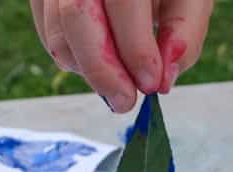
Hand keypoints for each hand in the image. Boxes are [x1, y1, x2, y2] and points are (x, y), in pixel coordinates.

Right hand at [31, 0, 213, 111]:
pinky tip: (102, 61)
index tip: (151, 82)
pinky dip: (74, 59)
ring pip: (57, 31)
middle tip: (125, 100)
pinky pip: (48, 34)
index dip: (135, 47)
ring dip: (87, 69)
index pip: (122, 0)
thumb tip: (164, 79)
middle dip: (101, 69)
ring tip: (118, 80)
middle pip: (76, 14)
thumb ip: (184, 30)